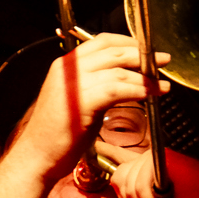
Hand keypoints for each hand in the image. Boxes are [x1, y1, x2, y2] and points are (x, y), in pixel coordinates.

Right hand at [9, 32, 170, 178]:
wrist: (36, 156)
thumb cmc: (55, 134)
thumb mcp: (74, 100)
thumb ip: (94, 84)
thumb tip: (124, 78)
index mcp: (64, 66)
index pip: (101, 41)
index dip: (128, 43)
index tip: (147, 50)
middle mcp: (67, 70)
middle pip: (113, 51)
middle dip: (142, 55)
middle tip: (162, 61)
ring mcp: (73, 85)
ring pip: (118, 71)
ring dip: (145, 77)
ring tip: (161, 85)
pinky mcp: (81, 102)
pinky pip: (116, 89)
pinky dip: (138, 90)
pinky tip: (151, 94)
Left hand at [105, 145, 198, 197]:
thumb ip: (139, 195)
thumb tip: (119, 186)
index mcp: (149, 165)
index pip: (120, 156)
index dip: (106, 153)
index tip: (95, 148)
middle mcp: (151, 157)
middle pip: (120, 179)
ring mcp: (158, 156)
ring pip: (132, 186)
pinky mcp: (164, 160)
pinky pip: (144, 188)